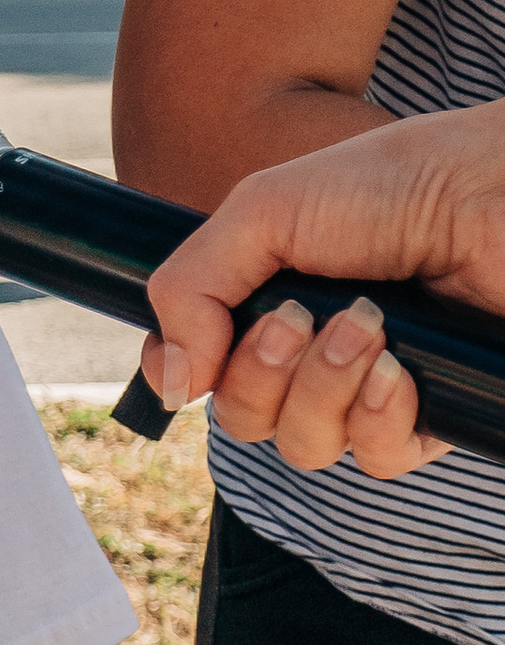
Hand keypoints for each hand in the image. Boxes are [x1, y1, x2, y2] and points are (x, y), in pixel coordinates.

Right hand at [141, 105, 504, 474]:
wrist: (494, 192)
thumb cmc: (394, 185)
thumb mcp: (263, 211)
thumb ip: (190, 288)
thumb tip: (171, 383)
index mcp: (269, 299)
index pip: (200, 369)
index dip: (184, 373)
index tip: (193, 359)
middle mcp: (315, 350)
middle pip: (243, 417)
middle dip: (259, 374)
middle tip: (299, 318)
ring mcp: (371, 387)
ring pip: (303, 445)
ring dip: (323, 388)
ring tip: (367, 325)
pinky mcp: (432, 415)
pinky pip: (375, 459)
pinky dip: (378, 416)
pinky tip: (400, 368)